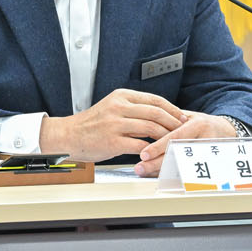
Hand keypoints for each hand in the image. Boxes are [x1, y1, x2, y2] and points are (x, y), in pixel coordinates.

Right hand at [42, 89, 188, 162]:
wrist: (68, 136)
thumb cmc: (90, 124)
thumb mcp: (112, 107)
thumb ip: (133, 109)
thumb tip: (158, 116)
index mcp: (121, 96)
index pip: (154, 99)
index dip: (172, 109)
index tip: (182, 117)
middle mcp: (119, 107)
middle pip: (156, 112)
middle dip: (174, 122)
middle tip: (183, 130)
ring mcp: (116, 124)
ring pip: (151, 128)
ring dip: (166, 136)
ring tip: (173, 142)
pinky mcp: (113, 141)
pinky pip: (140, 145)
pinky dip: (152, 150)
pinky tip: (157, 153)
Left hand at [135, 112, 239, 177]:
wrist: (226, 132)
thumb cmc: (202, 123)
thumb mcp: (189, 116)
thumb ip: (169, 119)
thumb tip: (143, 125)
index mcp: (198, 125)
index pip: (176, 137)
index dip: (159, 147)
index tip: (144, 154)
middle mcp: (204, 141)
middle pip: (177, 155)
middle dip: (156, 164)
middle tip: (140, 168)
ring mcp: (207, 156)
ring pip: (181, 167)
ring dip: (160, 171)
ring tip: (144, 172)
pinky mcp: (209, 166)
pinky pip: (187, 173)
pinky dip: (170, 175)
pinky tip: (156, 176)